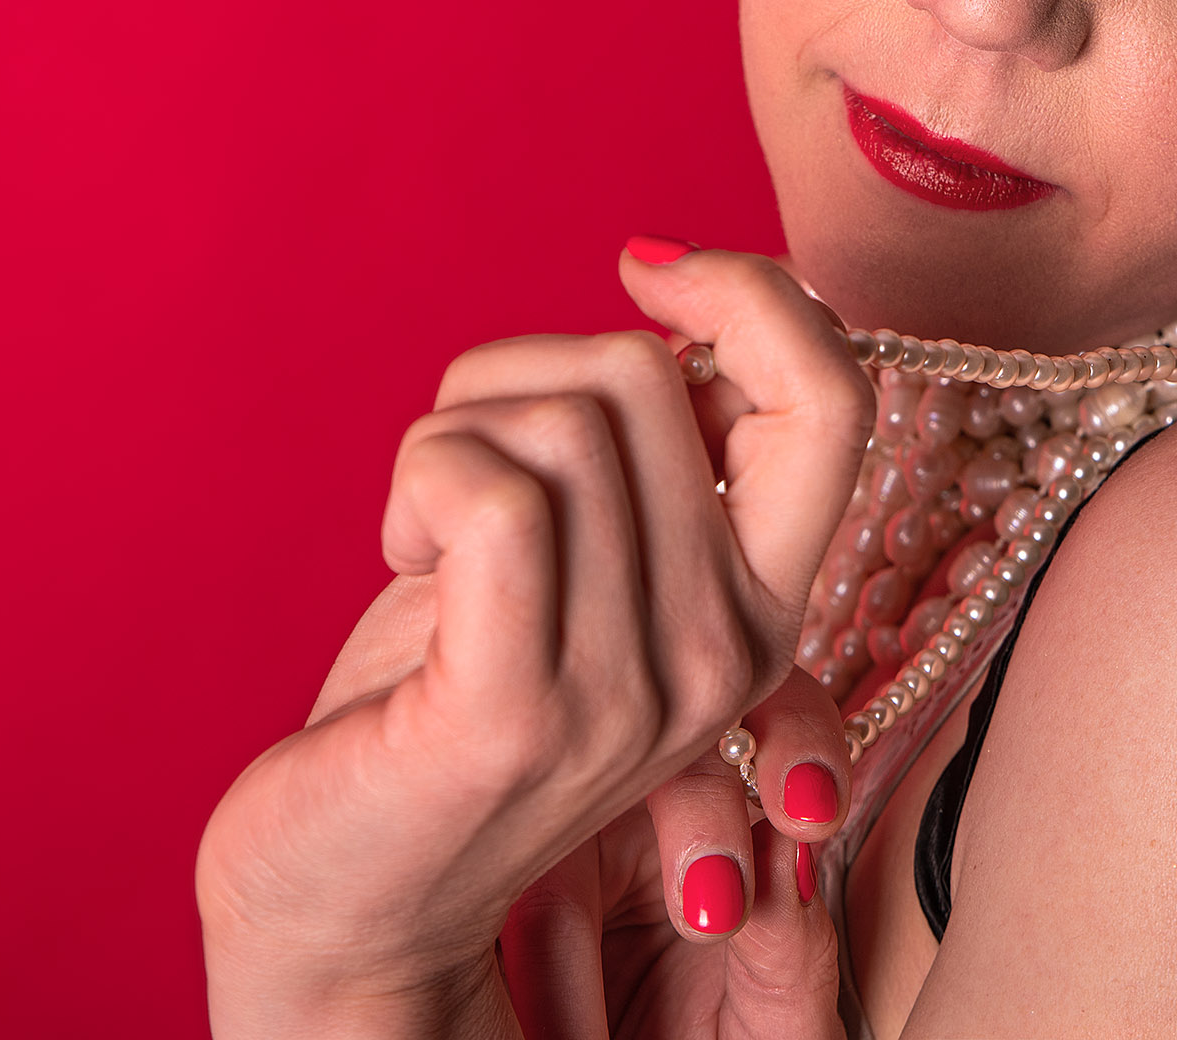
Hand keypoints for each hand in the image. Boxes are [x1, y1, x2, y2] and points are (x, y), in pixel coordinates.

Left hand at [195, 244, 872, 1039]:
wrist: (339, 901)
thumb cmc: (436, 696)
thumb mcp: (582, 563)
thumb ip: (653, 459)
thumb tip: (683, 301)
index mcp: (758, 606)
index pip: (838, 400)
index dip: (752, 295)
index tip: (646, 275)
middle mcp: (721, 654)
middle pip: (647, 376)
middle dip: (518, 377)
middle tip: (462, 468)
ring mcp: (630, 692)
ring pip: (560, 422)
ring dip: (451, 436)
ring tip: (427, 533)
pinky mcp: (518, 712)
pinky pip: (490, 490)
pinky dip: (419, 477)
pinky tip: (403, 554)